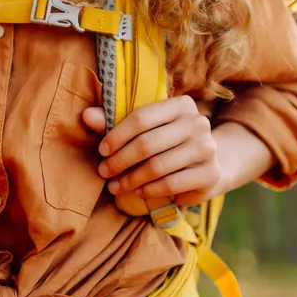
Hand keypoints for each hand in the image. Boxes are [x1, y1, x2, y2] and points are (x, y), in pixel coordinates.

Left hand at [81, 96, 222, 208]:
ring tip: (115, 186)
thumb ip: (114, 121)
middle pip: (148, 144)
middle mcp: (198, 122)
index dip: (117, 135)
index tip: (101, 151)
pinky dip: (149, 190)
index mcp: (182, 104)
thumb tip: (86, 116)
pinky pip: (171, 184)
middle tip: (104, 172)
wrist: (206, 164)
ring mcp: (207, 148)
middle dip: (120, 161)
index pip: (142, 117)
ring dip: (131, 179)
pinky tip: (137, 192)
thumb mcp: (144, 129)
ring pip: (158, 166)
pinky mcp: (210, 173)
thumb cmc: (168, 142)